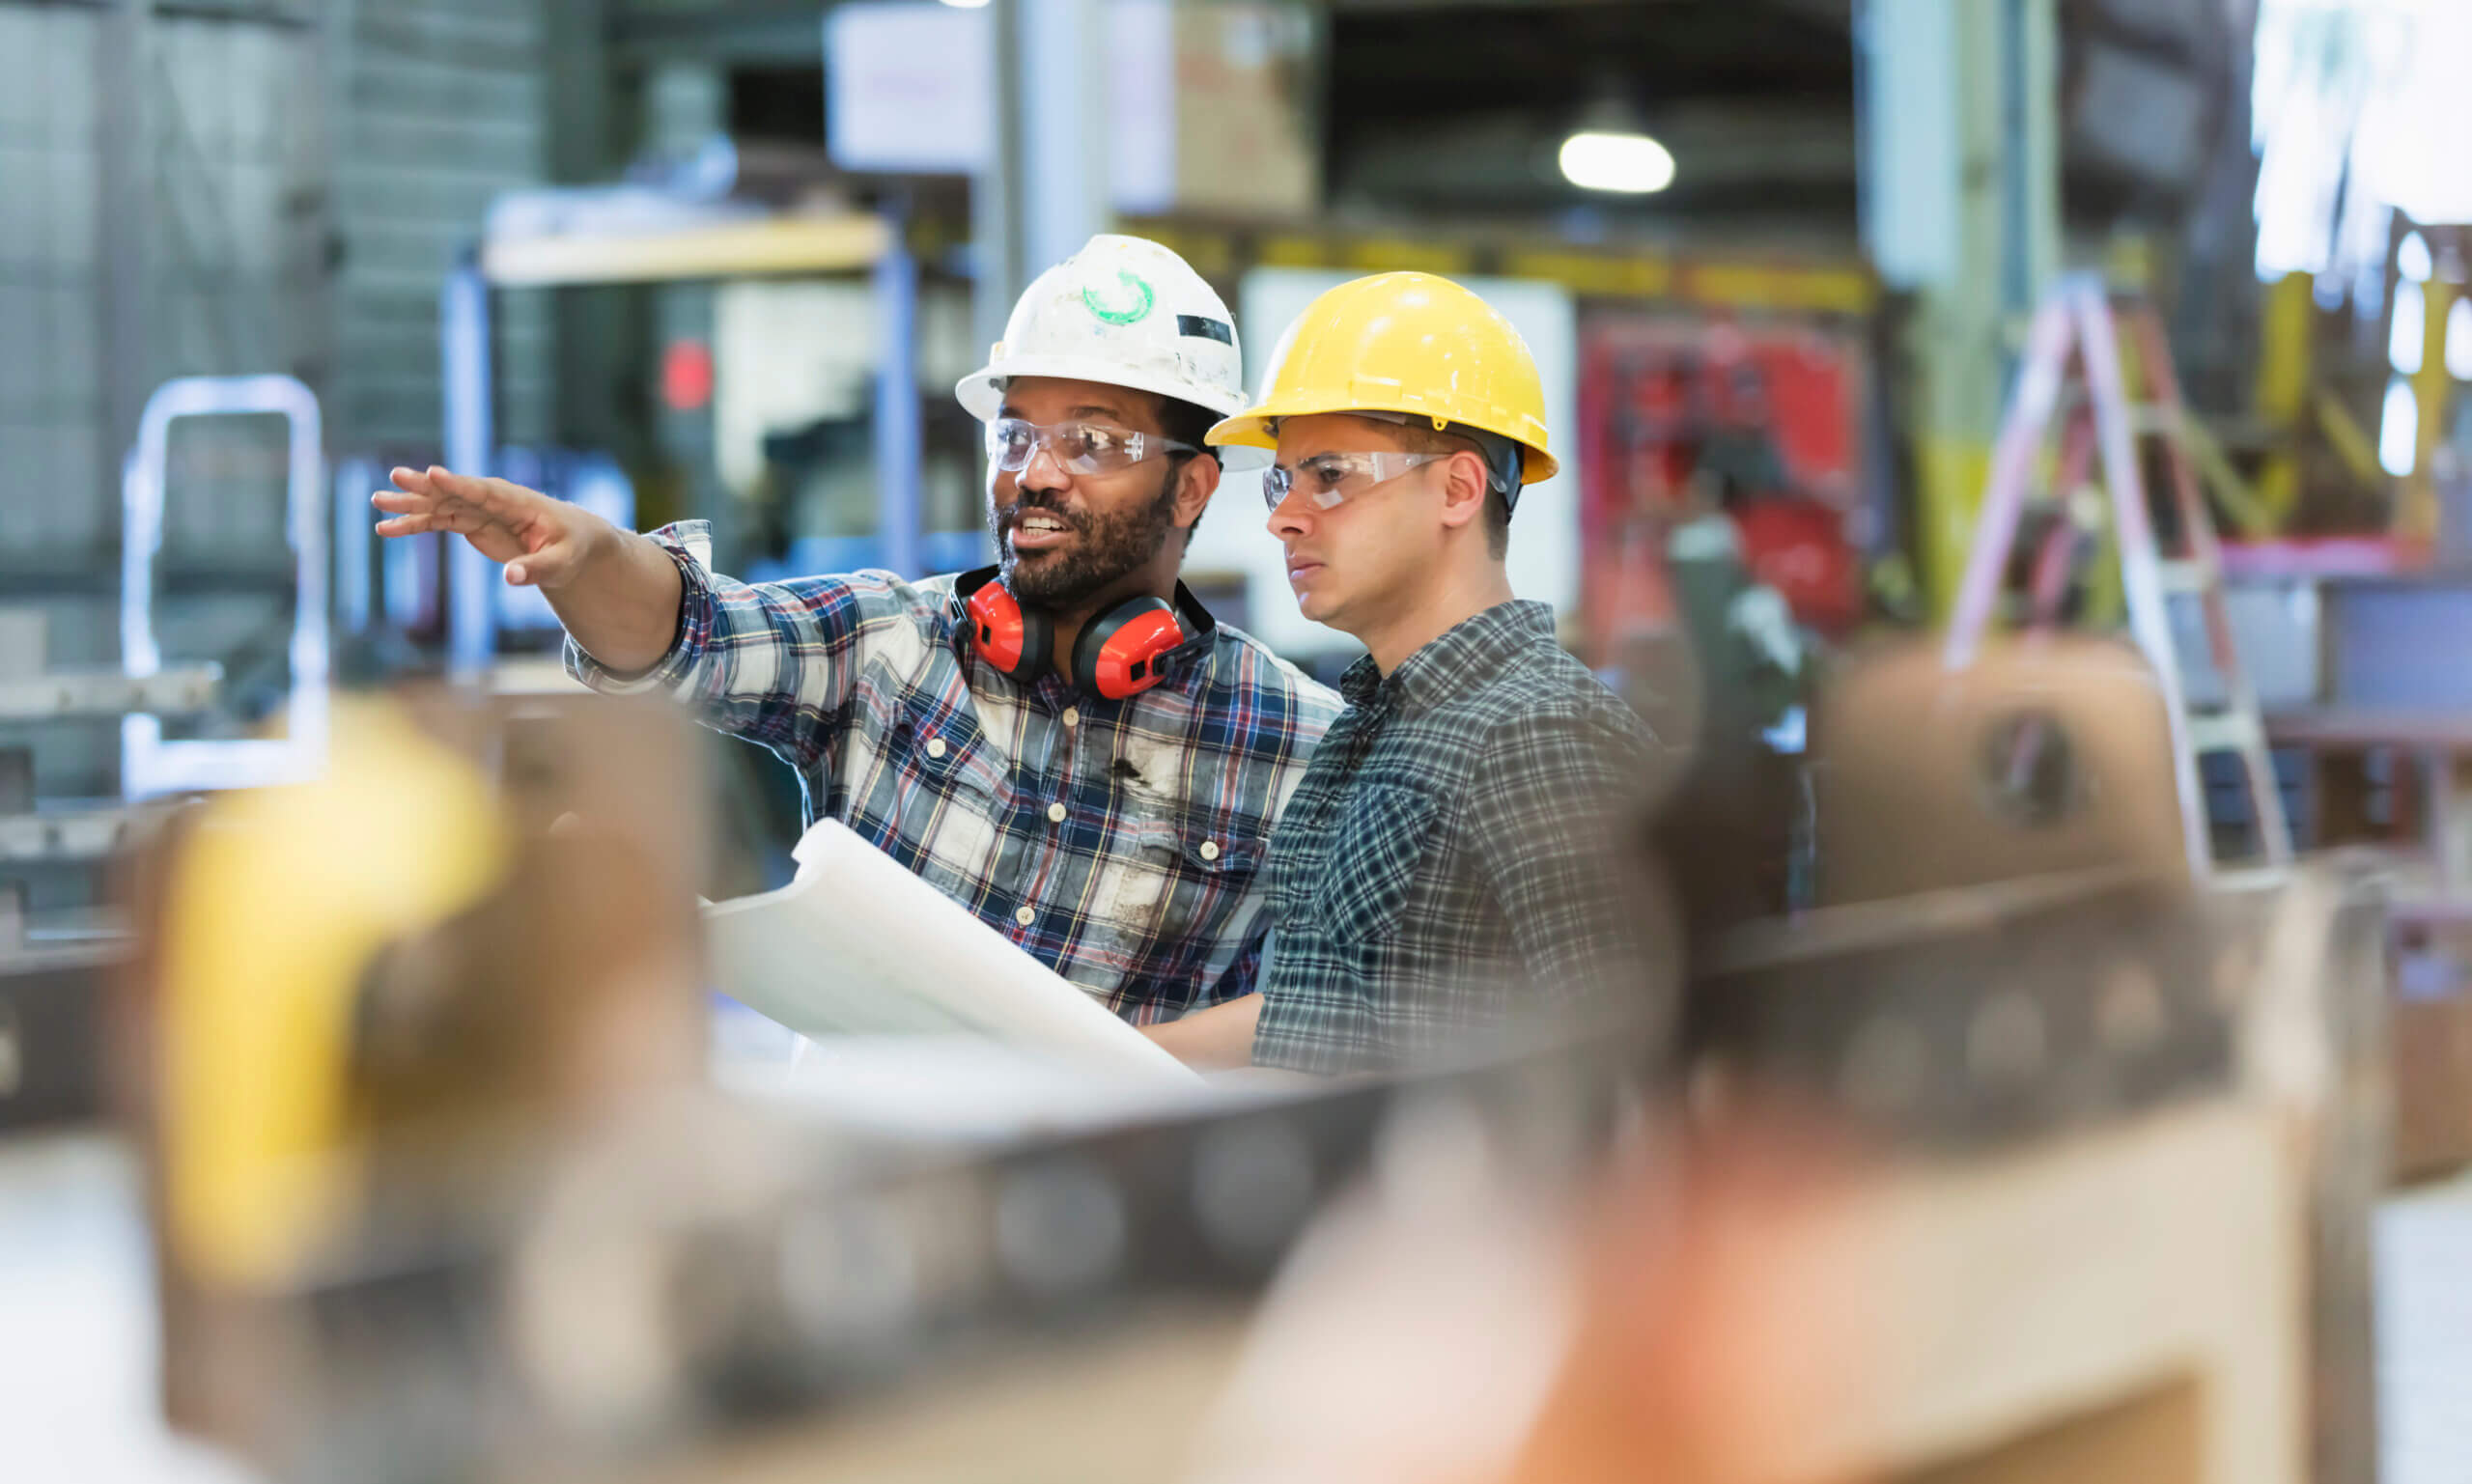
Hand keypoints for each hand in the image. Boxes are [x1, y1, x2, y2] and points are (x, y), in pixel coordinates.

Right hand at [371, 465, 603, 588]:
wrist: (569, 541)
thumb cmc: (570, 548)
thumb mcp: (560, 562)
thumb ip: (536, 569)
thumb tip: (510, 578)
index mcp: (517, 502)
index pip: (484, 490)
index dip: (458, 483)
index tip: (433, 473)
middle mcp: (492, 500)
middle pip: (454, 491)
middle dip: (425, 486)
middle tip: (395, 476)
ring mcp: (478, 509)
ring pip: (438, 504)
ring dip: (409, 504)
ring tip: (377, 502)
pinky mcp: (469, 522)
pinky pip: (436, 521)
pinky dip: (413, 525)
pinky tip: (386, 530)